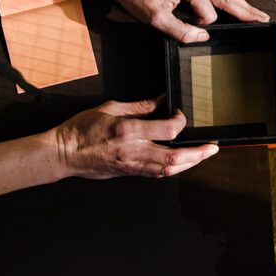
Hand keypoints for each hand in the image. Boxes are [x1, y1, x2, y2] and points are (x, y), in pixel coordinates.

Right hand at [52, 99, 217, 179]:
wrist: (64, 153)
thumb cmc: (81, 130)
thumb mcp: (110, 108)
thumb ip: (140, 106)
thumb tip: (161, 101)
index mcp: (128, 131)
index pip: (167, 130)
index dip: (181, 122)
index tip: (181, 115)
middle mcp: (133, 151)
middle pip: (175, 158)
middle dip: (198, 154)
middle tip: (212, 148)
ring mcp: (132, 165)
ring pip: (169, 170)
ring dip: (190, 164)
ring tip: (202, 156)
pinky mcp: (130, 173)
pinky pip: (157, 174)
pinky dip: (173, 168)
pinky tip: (181, 163)